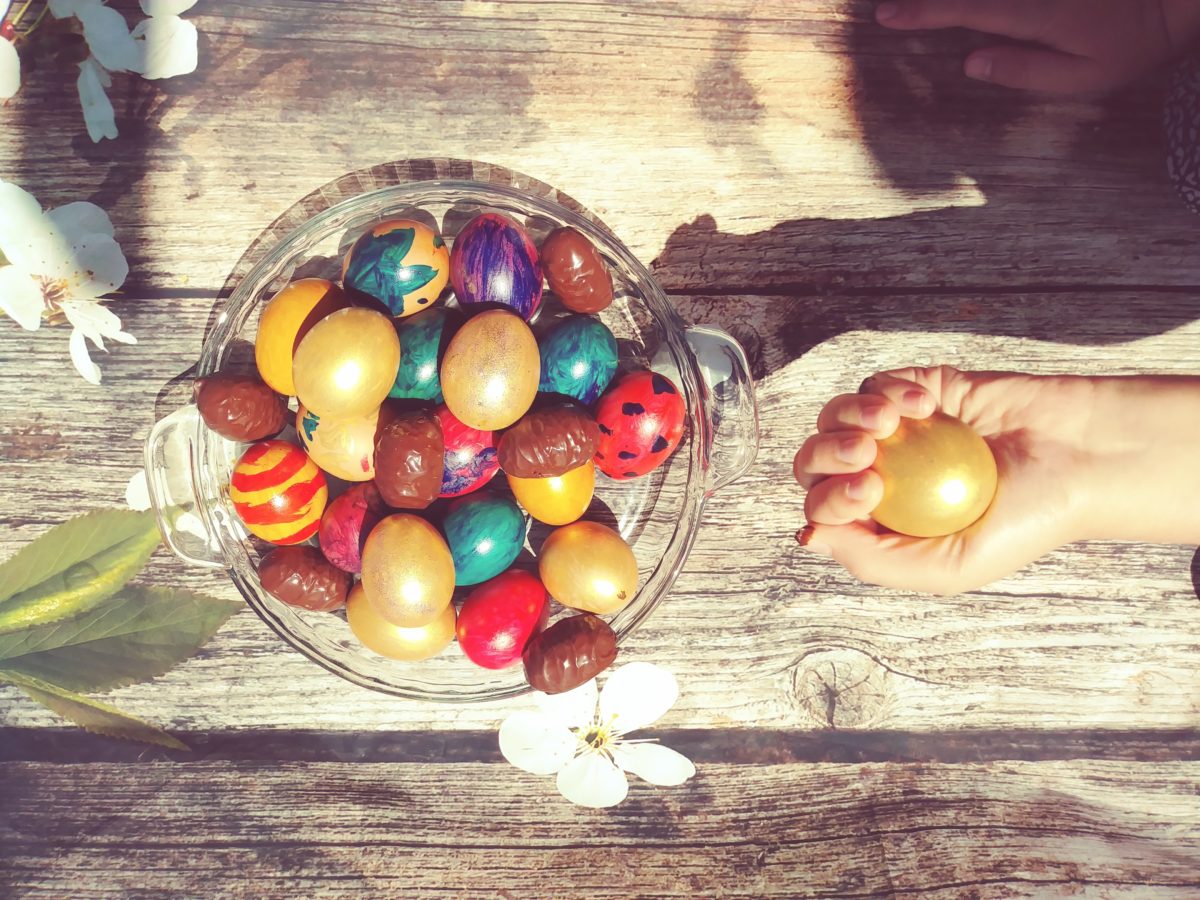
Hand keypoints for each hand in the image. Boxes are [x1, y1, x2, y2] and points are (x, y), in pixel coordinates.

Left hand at [793, 366, 1101, 592]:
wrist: (1080, 458)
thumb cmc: (1026, 521)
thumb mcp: (951, 566)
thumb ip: (876, 560)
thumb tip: (809, 534)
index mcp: (880, 524)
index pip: (824, 511)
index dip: (829, 499)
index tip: (872, 491)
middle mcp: (879, 477)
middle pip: (814, 462)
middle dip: (826, 456)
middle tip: (870, 458)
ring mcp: (893, 433)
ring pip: (833, 418)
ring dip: (847, 417)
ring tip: (890, 423)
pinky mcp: (913, 391)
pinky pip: (873, 384)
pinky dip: (888, 389)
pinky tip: (924, 404)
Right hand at [874, 0, 1199, 93]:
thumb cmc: (1133, 45)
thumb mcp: (1085, 77)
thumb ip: (1024, 71)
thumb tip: (971, 63)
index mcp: (1035, 14)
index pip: (966, 11)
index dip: (923, 13)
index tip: (886, 16)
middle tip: (882, 5)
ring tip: (908, 4)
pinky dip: (974, 0)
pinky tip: (953, 7)